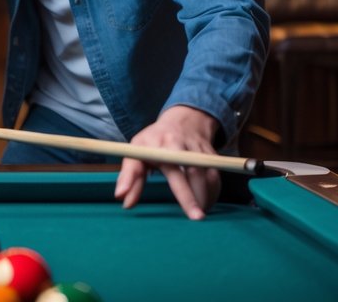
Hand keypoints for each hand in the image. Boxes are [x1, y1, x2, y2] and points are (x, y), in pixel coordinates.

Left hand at [114, 106, 220, 220]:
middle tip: (196, 218)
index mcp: (160, 146)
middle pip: (193, 173)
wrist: (182, 120)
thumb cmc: (153, 141)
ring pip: (207, 175)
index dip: (176, 190)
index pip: (169, 171)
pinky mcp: (211, 154)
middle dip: (195, 197)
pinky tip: (206, 202)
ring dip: (205, 196)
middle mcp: (182, 145)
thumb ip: (129, 176)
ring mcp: (198, 149)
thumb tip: (122, 199)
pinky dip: (213, 191)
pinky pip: (215, 175)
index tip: (175, 209)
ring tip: (199, 212)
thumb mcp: (136, 152)